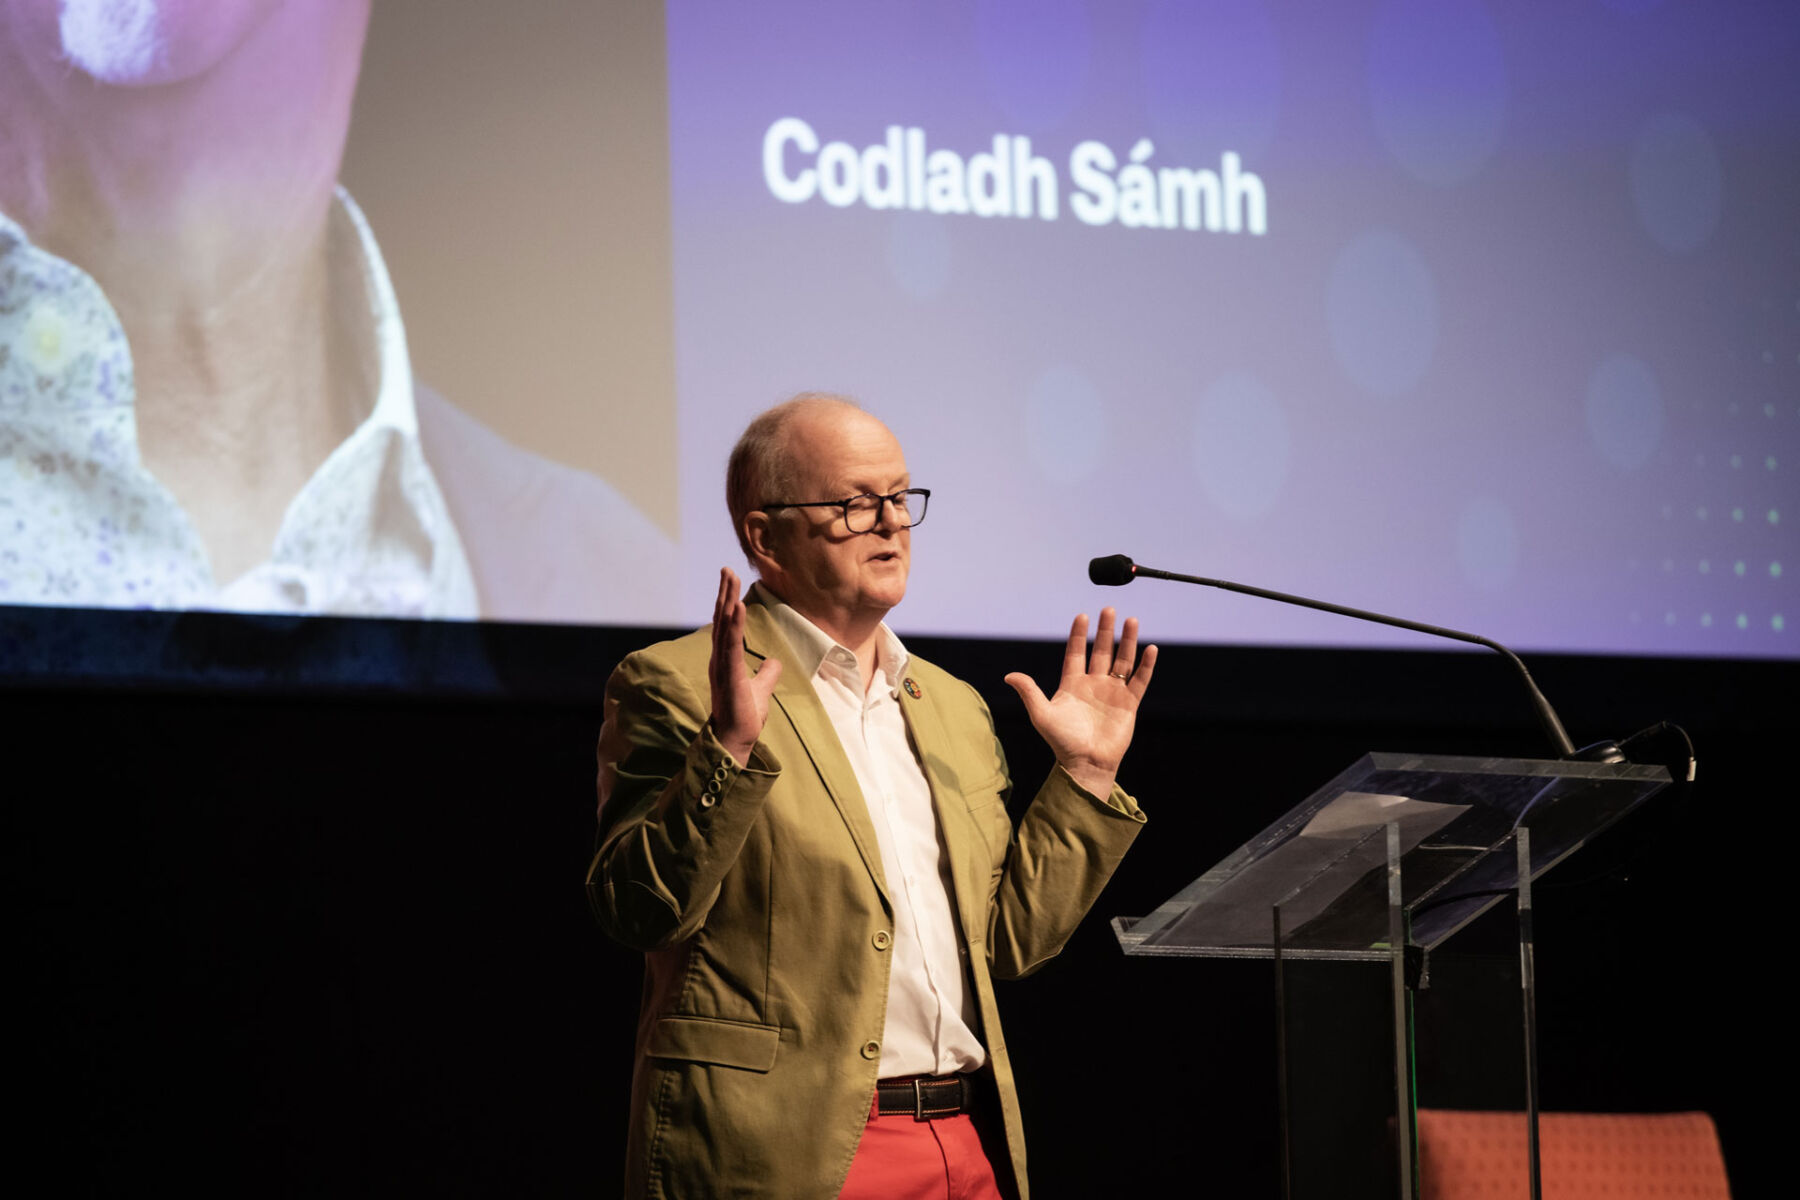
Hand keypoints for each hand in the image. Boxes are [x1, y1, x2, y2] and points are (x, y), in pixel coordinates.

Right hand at [709, 567, 782, 764]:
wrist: (735, 740)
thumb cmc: (744, 717)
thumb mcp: (761, 690)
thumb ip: (766, 674)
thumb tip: (775, 661)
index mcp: (725, 660)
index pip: (726, 626)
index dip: (727, 602)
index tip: (730, 581)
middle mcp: (719, 659)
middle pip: (721, 619)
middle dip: (724, 593)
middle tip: (727, 569)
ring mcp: (722, 665)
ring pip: (723, 627)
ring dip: (726, 600)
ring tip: (730, 578)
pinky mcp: (729, 674)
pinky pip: (730, 645)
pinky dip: (733, 625)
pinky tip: (735, 606)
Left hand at [1003, 607, 1156, 798]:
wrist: (1085, 764)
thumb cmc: (1062, 742)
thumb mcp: (1041, 714)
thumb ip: (1029, 692)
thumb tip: (1009, 675)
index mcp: (1072, 684)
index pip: (1076, 653)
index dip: (1079, 635)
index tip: (1082, 616)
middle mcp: (1093, 684)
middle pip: (1102, 651)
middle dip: (1105, 630)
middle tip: (1109, 609)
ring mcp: (1112, 693)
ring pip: (1122, 661)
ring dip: (1127, 641)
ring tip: (1131, 620)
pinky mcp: (1129, 704)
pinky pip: (1139, 680)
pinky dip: (1145, 665)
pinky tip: (1150, 649)